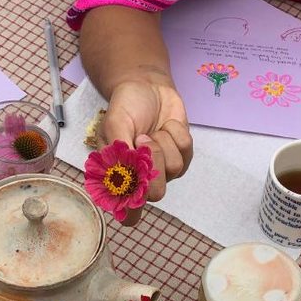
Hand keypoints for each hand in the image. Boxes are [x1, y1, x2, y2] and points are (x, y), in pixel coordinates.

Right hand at [102, 80, 192, 225]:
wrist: (146, 86)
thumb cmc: (125, 107)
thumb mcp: (114, 123)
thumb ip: (119, 150)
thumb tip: (126, 175)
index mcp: (120, 178)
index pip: (127, 214)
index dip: (133, 210)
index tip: (134, 187)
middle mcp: (143, 180)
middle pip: (156, 194)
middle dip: (152, 162)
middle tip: (142, 140)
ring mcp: (164, 169)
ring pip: (174, 168)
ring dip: (162, 142)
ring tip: (152, 131)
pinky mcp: (182, 155)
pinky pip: (186, 151)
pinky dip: (175, 133)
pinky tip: (165, 126)